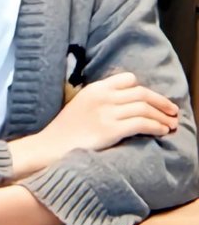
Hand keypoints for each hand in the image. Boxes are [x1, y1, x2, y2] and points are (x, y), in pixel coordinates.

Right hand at [42, 71, 177, 157]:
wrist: (51, 145)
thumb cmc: (66, 130)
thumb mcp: (81, 104)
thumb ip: (101, 99)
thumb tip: (124, 104)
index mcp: (95, 88)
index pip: (128, 79)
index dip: (144, 89)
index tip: (153, 99)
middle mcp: (103, 97)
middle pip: (141, 92)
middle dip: (161, 101)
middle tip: (172, 110)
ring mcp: (107, 113)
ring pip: (144, 108)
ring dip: (162, 116)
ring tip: (171, 124)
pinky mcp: (111, 130)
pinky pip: (141, 124)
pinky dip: (156, 126)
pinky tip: (162, 132)